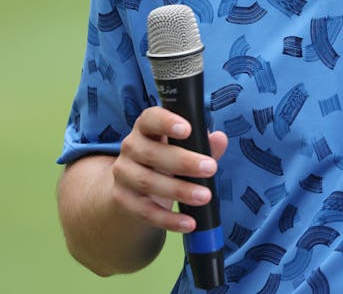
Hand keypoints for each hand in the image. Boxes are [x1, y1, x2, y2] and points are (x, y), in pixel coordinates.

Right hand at [111, 106, 228, 233]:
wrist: (134, 186)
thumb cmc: (166, 158)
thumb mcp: (183, 148)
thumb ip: (202, 143)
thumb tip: (220, 139)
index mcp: (146, 128)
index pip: (150, 119)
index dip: (166, 122)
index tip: (187, 129)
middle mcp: (130, 147)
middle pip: (151, 153)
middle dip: (183, 161)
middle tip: (211, 168)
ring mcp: (123, 174)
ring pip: (147, 182)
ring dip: (179, 190)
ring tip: (205, 196)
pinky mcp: (122, 199)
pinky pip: (144, 211)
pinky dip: (168, 219)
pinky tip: (189, 223)